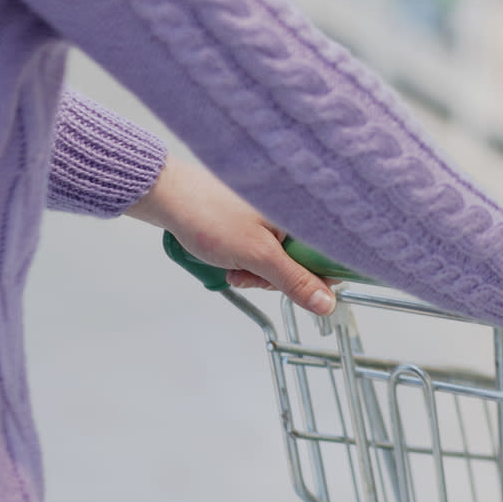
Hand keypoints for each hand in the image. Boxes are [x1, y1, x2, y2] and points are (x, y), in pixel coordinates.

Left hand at [126, 155, 336, 315]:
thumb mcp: (258, 256)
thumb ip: (295, 281)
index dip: (321, 276)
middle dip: (279, 277)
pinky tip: (233, 262)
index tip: (307, 291)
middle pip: (305, 259)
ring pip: (282, 258)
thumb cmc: (209, 214)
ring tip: (236, 268)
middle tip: (254, 276)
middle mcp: (293, 212)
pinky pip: (266, 250)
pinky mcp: (257, 221)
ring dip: (260, 272)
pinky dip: (250, 262)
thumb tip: (326, 302)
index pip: (331, 251)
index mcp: (302, 212)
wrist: (170, 199)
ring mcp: (274, 216)